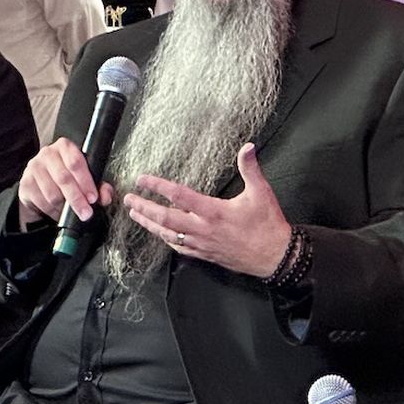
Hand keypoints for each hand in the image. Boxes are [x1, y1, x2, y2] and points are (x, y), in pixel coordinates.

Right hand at [17, 137, 109, 226]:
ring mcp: (34, 167)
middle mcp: (48, 153)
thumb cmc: (66, 178)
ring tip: (69, 211)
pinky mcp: (25, 182)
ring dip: (63, 207)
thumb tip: (106, 196)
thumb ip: (99, 186)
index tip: (93, 198)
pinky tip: (56, 210)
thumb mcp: (85, 180)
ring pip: (52, 193)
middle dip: (77, 199)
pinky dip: (52, 210)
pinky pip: (41, 201)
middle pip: (64, 178)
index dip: (86, 182)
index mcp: (65, 147)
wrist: (40, 184)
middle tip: (86, 212)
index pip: (76, 162)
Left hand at [121, 144, 292, 277]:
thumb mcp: (261, 192)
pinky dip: (166, 239)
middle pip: (165, 218)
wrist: (274, 257)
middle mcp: (203, 229)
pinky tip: (160, 234)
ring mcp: (202, 244)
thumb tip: (248, 147)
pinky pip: (179, 247)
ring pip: (168, 235)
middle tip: (129, 200)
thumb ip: (250, 168)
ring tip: (135, 215)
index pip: (178, 196)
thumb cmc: (267, 225)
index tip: (143, 179)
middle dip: (144, 208)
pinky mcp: (205, 254)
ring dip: (149, 224)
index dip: (158, 186)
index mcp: (213, 212)